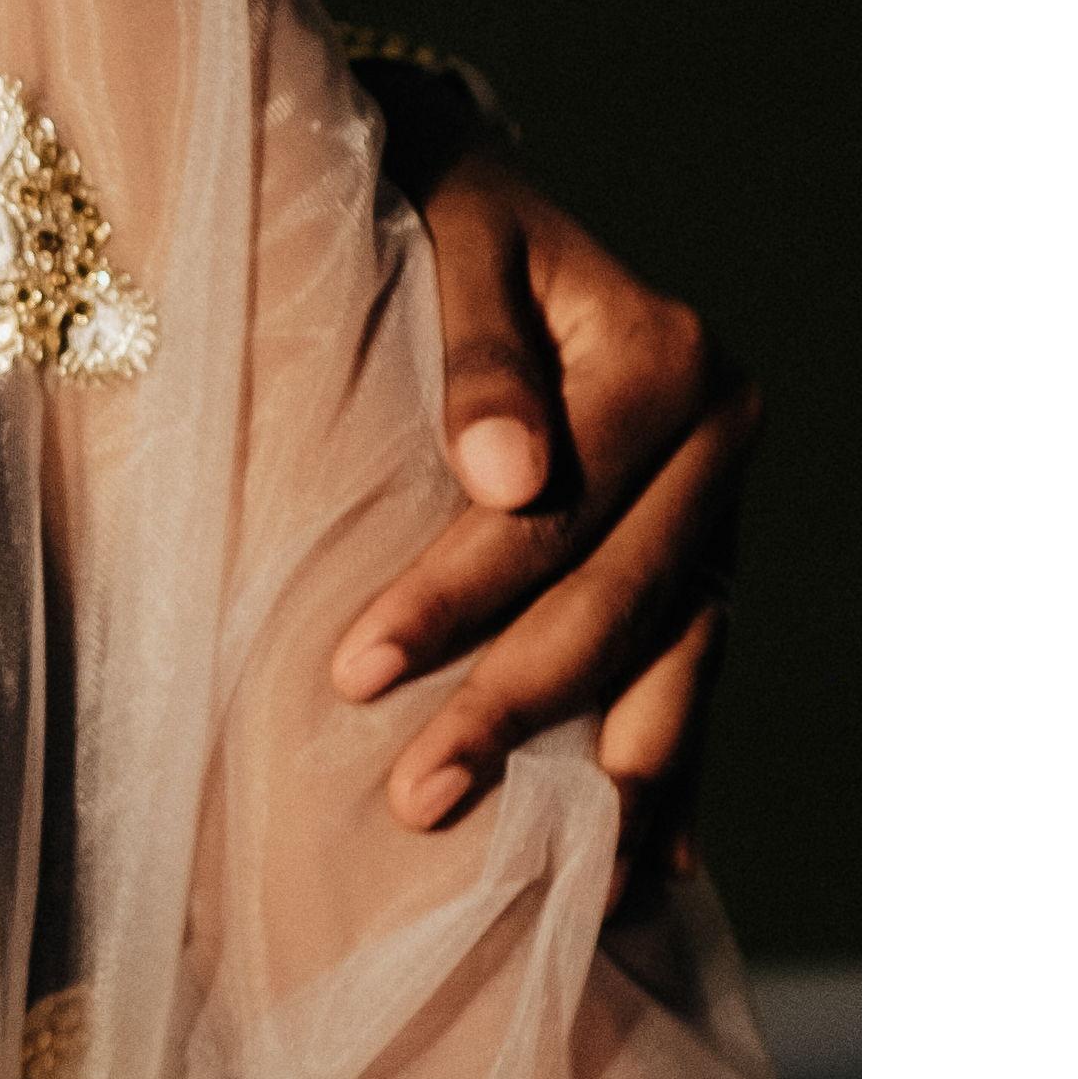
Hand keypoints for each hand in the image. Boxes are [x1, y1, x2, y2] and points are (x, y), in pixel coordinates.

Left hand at [332, 103, 756, 879]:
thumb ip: (482, 358)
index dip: (458, 599)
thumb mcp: (454, 246)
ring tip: (569, 886)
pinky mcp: (706, 550)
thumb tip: (506, 477)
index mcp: (669, 359)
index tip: (352, 673)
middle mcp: (723, 435)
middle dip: (518, 707)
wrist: (482, 192)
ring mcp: (724, 502)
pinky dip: (675, 762)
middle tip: (419, 799)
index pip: (559, 512)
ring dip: (619, 775)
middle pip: (621, 599)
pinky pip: (696, 666)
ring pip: (680, 654)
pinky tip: (656, 864)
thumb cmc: (442, 216)